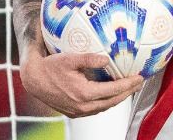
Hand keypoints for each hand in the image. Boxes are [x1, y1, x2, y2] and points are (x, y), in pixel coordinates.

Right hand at [20, 47, 143, 117]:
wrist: (33, 80)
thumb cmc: (50, 67)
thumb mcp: (70, 58)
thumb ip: (90, 58)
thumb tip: (107, 59)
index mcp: (84, 94)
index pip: (113, 90)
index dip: (128, 85)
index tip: (139, 78)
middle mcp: (82, 106)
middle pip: (112, 101)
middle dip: (127, 92)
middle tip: (138, 83)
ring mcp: (78, 112)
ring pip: (104, 107)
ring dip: (117, 98)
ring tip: (127, 88)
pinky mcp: (73, 113)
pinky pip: (95, 109)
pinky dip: (105, 102)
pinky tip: (109, 94)